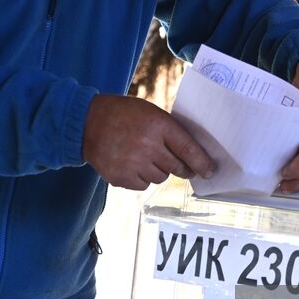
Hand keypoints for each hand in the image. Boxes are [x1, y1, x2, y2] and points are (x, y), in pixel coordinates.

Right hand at [82, 94, 215, 189]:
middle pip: (177, 167)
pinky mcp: (121, 177)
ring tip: (143, 156)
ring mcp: (133, 163)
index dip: (202, 163)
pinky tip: (131, 163)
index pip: (189, 149)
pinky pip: (143, 185)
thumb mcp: (150, 113)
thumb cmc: (124, 115)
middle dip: (182, 168)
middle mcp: (147, 145)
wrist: (88, 123)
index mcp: (158, 125)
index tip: (210, 172)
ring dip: (157, 170)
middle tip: (181, 166)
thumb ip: (170, 131)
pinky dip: (141, 178)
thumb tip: (194, 156)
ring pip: (160, 178)